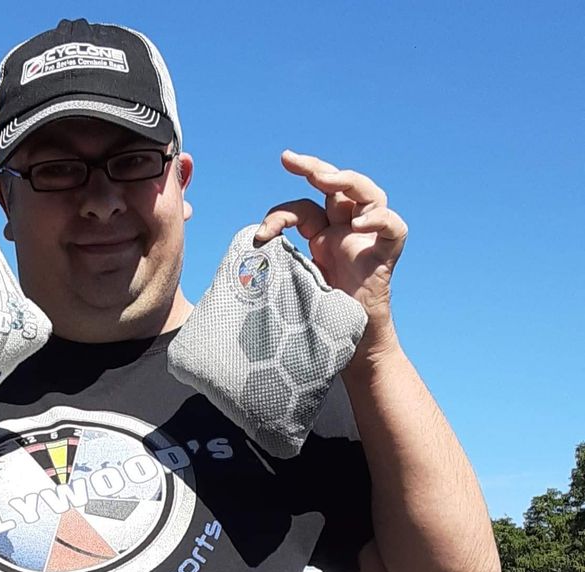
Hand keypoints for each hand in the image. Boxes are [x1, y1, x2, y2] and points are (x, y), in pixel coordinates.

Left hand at [255, 150, 407, 354]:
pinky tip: (358, 224)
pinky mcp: (386, 256)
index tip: (260, 237)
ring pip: (368, 194)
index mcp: (321, 236)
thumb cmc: (316, 319)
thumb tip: (242, 255)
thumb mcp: (286, 285)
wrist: (348, 348)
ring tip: (324, 178)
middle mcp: (345, 232)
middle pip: (336, 186)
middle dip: (313, 167)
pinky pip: (393, 228)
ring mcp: (366, 241)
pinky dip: (379, 220)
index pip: (302, 208)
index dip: (279, 214)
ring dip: (346, 180)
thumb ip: (273, 266)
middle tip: (289, 158)